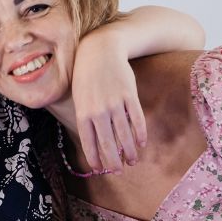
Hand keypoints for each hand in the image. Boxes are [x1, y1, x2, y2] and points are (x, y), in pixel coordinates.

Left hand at [71, 34, 146, 171]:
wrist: (100, 49)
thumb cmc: (86, 74)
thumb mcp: (80, 96)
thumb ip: (86, 117)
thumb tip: (93, 139)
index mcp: (83, 113)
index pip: (89, 143)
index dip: (95, 158)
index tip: (100, 170)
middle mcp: (98, 111)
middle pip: (108, 144)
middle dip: (113, 161)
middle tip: (118, 171)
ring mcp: (115, 103)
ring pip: (124, 134)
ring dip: (129, 151)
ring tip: (132, 161)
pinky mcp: (129, 95)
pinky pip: (136, 119)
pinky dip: (140, 133)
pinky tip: (142, 143)